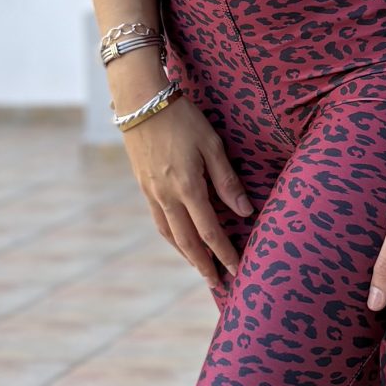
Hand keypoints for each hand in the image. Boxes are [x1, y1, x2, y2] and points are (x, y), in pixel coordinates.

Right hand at [123, 91, 253, 286]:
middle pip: (187, 241)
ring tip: (199, 267)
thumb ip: (227, 180)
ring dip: (185, 255)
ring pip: (169, 234)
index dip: (224, 253)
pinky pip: (158, 220)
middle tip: (217, 283)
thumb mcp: (212, 144)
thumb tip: (245, 211)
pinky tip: (178, 239)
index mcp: (187, 187)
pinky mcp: (143, 185)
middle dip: (203, 264)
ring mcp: (151, 192)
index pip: (209, 231)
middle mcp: (167, 196)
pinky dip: (171, 237)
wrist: (140, 102)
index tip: (237, 269)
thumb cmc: (182, 118)